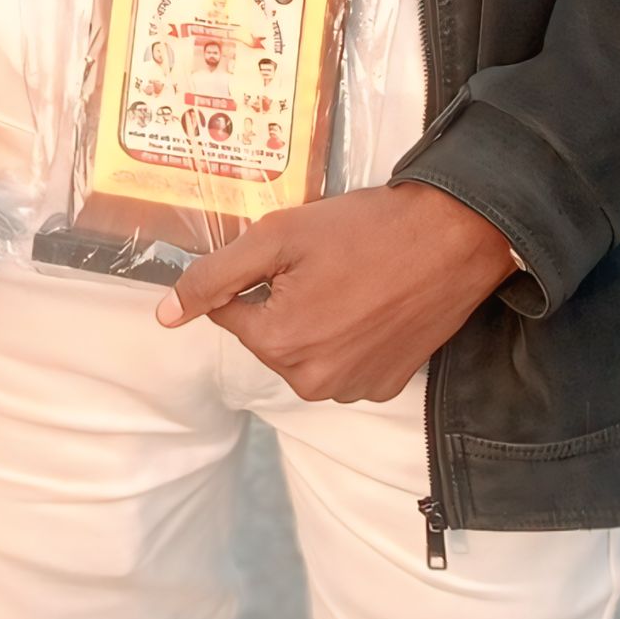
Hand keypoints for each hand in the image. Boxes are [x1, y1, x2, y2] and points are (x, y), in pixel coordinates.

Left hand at [153, 180, 519, 402]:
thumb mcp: (277, 237)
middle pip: (268, 335)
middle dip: (285, 299)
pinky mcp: (384, 386)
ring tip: (354, 280)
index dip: (256, 274)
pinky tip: (374, 304)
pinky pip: (344, 363)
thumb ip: (214, 277)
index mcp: (277, 344)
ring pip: (305, 351)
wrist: (454, 238)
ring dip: (317, 320)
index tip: (293, 254)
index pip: (231, 310)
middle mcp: (310, 381)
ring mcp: (352, 389)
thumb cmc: (365, 229)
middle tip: (328, 262)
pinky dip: (350, 337)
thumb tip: (165, 316)